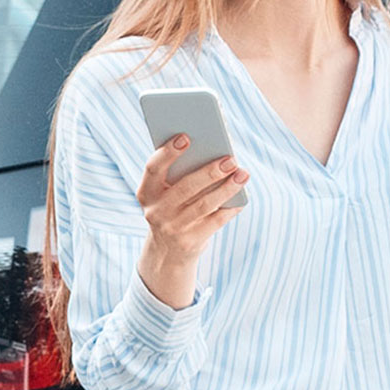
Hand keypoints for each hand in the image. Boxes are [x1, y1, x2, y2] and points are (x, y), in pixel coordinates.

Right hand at [135, 134, 248, 307]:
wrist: (167, 252)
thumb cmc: (173, 209)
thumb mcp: (166, 194)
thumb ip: (179, 174)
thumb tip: (213, 151)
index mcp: (146, 193)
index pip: (153, 168)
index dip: (167, 153)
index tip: (186, 137)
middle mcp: (156, 211)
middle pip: (186, 187)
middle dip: (210, 171)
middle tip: (230, 159)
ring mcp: (173, 228)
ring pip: (204, 204)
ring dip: (227, 188)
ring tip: (243, 174)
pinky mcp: (190, 242)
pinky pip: (215, 221)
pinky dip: (230, 208)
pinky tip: (242, 197)